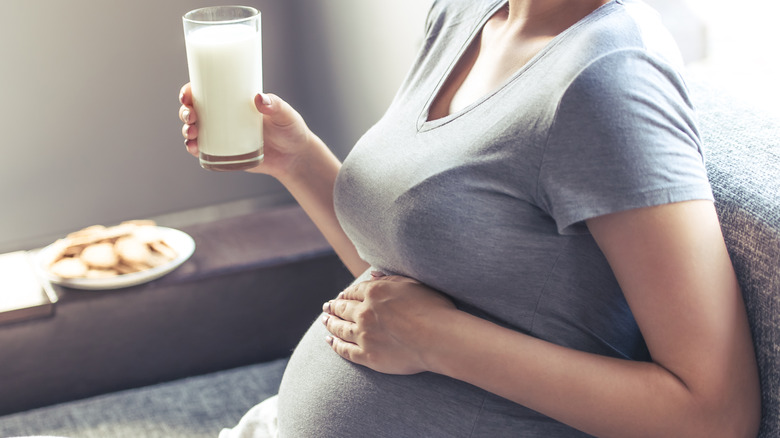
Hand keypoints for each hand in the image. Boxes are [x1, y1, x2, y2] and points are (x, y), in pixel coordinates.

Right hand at [178, 83, 313, 178]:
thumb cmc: (290, 129)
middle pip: (195, 111)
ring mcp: (223, 136)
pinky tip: (192, 147)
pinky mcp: (226, 153)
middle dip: (185, 111)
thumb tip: (258, 98)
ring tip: (192, 133)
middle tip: (190, 115)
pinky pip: (204, 151)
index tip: (187, 94)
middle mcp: (224, 117)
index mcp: (234, 101)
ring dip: (186, 130)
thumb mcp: (285, 114)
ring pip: (196, 130)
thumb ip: (275, 106)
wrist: (295, 157)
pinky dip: (194, 148)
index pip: (206, 92)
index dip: (190, 91)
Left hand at [321, 273, 456, 374]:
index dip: (346, 294)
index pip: (354, 292)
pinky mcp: (368, 356)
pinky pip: (345, 350)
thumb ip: (390, 279)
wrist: (439, 339)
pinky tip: (330, 342)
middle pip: (343, 309)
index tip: (341, 296)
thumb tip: (373, 274)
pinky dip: (335, 345)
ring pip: (340, 328)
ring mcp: (364, 335)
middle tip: (327, 307)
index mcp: (375, 292)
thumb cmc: (434, 308)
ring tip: (325, 321)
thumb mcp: (414, 284)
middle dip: (333, 307)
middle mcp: (365, 312)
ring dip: (330, 324)